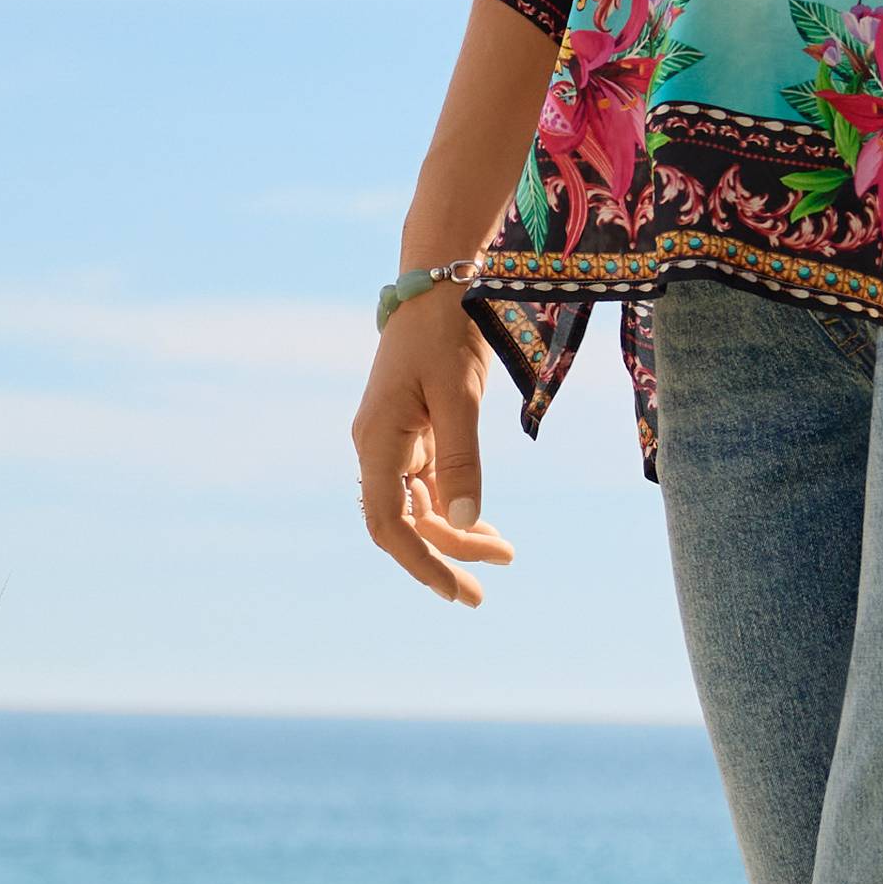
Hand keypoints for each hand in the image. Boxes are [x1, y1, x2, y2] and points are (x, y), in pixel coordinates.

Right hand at [352, 300, 517, 610]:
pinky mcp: (412, 436)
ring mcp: (393, 444)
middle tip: (481, 596)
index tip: (455, 590)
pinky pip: (429, 487)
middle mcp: (377, 449)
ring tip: (505, 555)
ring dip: (456, 535)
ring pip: (419, 509)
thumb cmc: (445, 335)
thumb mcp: (460, 397)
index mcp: (377, 443)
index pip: (388, 524)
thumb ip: (461, 461)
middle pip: (403, 524)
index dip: (419, 562)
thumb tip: (461, 525)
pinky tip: (484, 528)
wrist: (436, 288)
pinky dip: (455, 509)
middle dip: (441, 559)